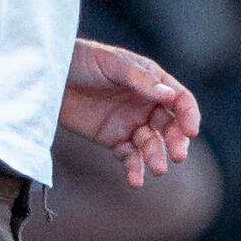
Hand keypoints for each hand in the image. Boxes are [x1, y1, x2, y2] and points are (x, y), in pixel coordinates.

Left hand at [60, 40, 200, 186]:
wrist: (49, 75)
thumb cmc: (83, 59)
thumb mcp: (112, 64)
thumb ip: (139, 79)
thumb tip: (168, 95)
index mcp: (152, 81)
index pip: (179, 100)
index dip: (188, 115)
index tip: (191, 130)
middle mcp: (146, 103)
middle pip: (170, 126)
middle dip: (177, 141)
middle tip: (178, 155)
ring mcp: (130, 123)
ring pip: (151, 144)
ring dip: (156, 157)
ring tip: (157, 170)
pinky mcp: (113, 139)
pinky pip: (129, 156)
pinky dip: (134, 169)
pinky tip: (136, 181)